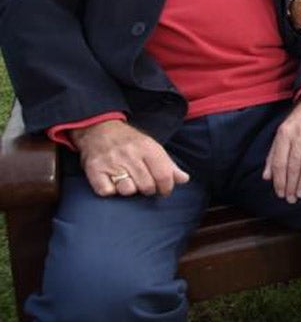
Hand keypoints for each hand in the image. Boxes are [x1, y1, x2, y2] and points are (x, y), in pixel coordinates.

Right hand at [72, 120, 188, 197]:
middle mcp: (130, 154)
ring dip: (130, 190)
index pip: (164, 175)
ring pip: (127, 190)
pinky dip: (110, 191)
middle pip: (147, 186)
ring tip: (128, 181)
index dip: (167, 187)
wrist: (99, 129)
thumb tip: (184, 179)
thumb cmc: (130, 142)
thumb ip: (168, 164)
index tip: (164, 190)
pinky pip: (107, 192)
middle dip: (149, 190)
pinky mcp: (95, 170)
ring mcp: (111, 162)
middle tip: (145, 185)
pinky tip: (112, 182)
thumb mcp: (152, 147)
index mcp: (147, 148)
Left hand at [263, 100, 300, 202]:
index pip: (279, 161)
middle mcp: (298, 133)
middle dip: (291, 183)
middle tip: (292, 198)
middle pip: (293, 162)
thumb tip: (266, 177)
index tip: (280, 193)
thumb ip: (273, 154)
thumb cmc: (300, 120)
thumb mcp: (282, 132)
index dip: (279, 179)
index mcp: (284, 133)